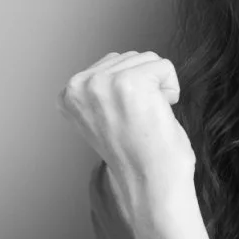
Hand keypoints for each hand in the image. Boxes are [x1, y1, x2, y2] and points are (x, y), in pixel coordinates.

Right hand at [57, 51, 195, 209]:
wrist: (151, 181)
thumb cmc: (137, 155)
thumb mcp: (102, 116)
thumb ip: (100, 91)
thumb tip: (116, 63)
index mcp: (67, 95)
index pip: (110, 64)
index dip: (129, 90)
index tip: (124, 120)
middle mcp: (78, 86)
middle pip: (129, 57)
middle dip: (144, 85)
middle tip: (139, 120)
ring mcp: (102, 83)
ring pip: (148, 59)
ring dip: (158, 88)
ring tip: (147, 118)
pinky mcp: (130, 83)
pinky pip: (165, 67)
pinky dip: (171, 89)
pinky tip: (159, 114)